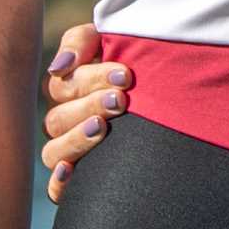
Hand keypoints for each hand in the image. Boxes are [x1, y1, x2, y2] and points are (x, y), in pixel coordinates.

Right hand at [37, 27, 128, 204]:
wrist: (174, 92)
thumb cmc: (138, 62)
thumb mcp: (110, 40)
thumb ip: (82, 42)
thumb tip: (58, 67)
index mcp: (69, 90)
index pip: (63, 86)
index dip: (90, 79)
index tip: (126, 76)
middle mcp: (66, 121)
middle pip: (58, 118)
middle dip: (90, 106)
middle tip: (121, 100)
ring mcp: (70, 151)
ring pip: (53, 151)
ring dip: (75, 139)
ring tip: (102, 127)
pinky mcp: (80, 180)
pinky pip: (57, 188)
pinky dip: (60, 182)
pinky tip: (70, 170)